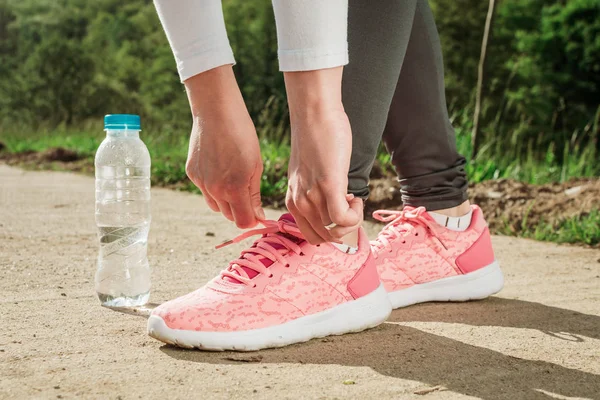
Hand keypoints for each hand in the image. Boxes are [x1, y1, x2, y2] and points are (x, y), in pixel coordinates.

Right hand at [184, 66, 264, 228]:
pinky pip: (205, 190)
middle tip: (249, 195)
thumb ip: (254, 195)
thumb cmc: (243, 135)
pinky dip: (213, 187)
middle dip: (240, 210)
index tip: (259, 214)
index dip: (253, 220)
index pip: (243, 222)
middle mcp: (215, 190)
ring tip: (234, 181)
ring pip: (216, 205)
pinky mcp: (192, 173)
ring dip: (226, 201)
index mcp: (234, 189)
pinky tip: (220, 168)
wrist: (216, 112)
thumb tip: (258, 217)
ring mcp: (201, 182)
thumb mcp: (256, 166)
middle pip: (229, 216)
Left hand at [284, 68, 362, 243]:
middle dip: (344, 229)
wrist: (314, 114)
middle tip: (351, 205)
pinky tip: (356, 198)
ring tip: (353, 198)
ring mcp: (313, 196)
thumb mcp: (308, 174)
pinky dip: (354, 216)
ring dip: (351, 220)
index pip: (312, 237)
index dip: (332, 230)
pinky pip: (342, 219)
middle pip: (325, 238)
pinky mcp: (328, 186)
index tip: (340, 210)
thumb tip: (334, 203)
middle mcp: (299, 203)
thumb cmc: (315, 139)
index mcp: (293, 202)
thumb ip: (314, 192)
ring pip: (335, 232)